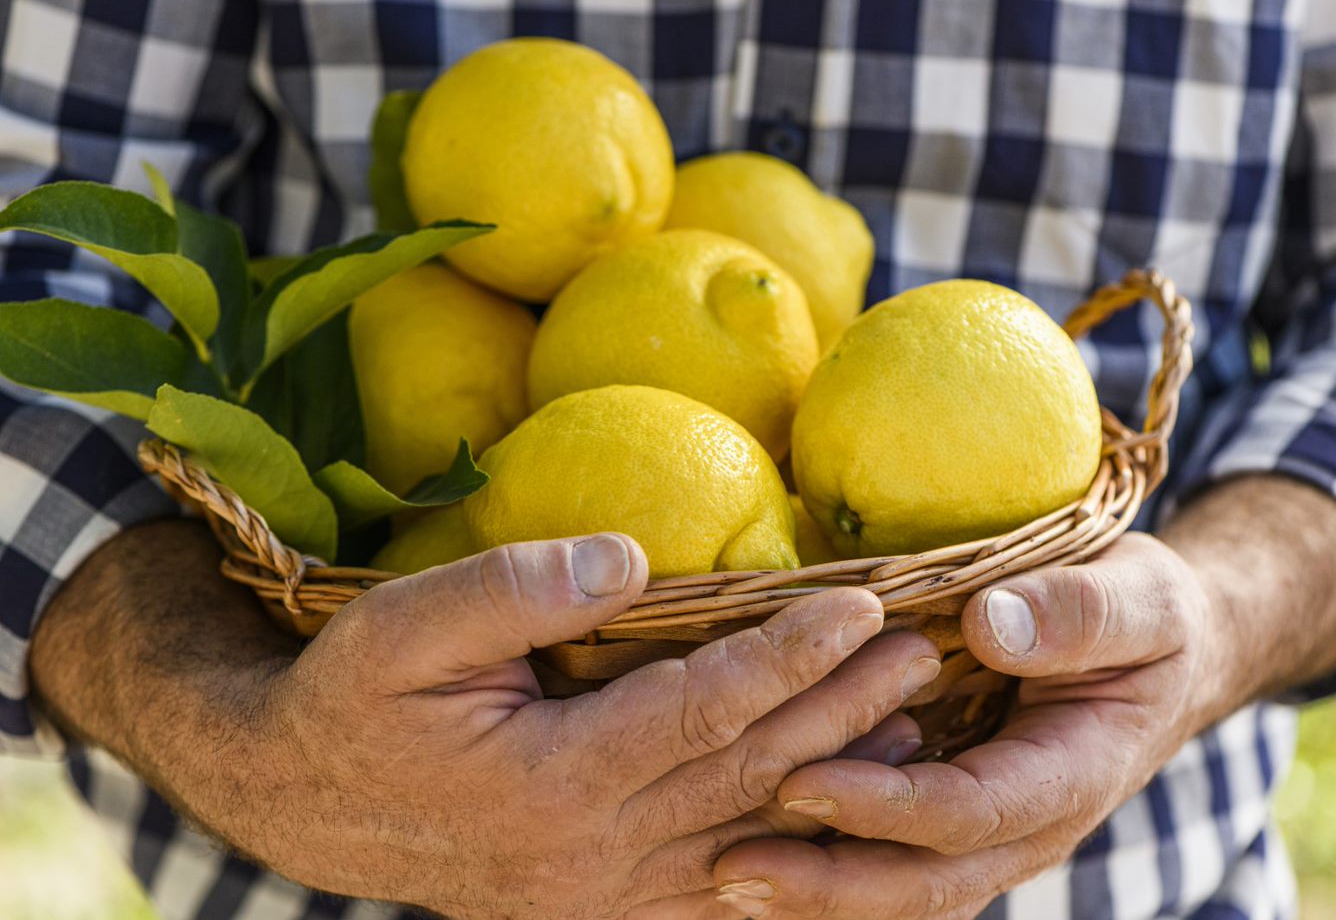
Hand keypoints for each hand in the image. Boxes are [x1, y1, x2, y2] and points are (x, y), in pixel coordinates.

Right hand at [36, 523, 941, 918]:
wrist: (308, 799)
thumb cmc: (355, 696)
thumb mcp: (404, 628)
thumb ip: (516, 591)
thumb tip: (630, 557)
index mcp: (552, 782)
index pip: (702, 712)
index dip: (788, 655)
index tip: (863, 600)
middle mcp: (593, 853)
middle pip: (747, 772)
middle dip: (840, 707)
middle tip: (920, 648)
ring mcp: (603, 891)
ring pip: (749, 830)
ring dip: (835, 775)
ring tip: (912, 721)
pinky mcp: (603, 902)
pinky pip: (719, 881)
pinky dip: (789, 842)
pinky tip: (838, 808)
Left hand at [707, 533, 1226, 918]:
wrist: (1165, 656)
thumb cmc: (1147, 618)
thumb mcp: (1137, 598)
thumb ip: (1078, 613)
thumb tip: (989, 623)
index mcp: (1072, 774)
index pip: (970, 811)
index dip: (886, 808)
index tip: (800, 784)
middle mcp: (1026, 825)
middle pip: (925, 883)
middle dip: (828, 886)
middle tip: (730, 870)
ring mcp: (989, 832)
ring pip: (901, 890)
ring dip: (815, 893)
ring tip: (721, 877)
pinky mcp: (955, 818)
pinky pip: (890, 859)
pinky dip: (827, 864)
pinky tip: (747, 847)